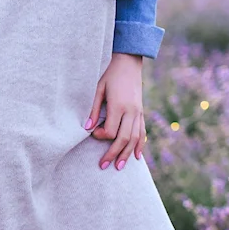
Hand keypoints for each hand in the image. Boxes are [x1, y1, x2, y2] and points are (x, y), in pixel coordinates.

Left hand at [85, 52, 145, 169]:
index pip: (111, 131)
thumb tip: (87, 129)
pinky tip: (137, 156)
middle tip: (104, 165)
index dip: (101, 136)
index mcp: (119, 106)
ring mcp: (138, 112)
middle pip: (124, 139)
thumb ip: (93, 109)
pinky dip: (140, 145)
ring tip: (119, 167)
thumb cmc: (109, 75)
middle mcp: (131, 111)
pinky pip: (142, 131)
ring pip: (135, 138)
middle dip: (114, 154)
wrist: (128, 62)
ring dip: (127, 154)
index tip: (93, 134)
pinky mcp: (141, 112)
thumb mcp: (97, 89)